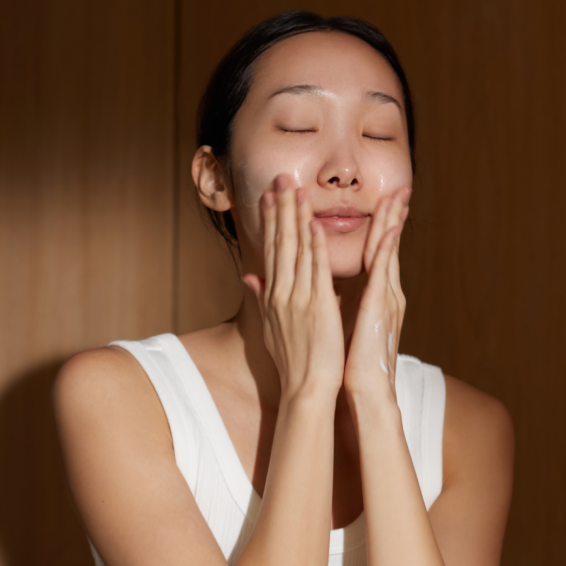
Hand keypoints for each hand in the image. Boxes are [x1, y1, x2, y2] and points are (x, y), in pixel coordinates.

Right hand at [242, 176, 343, 405]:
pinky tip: (313, 224)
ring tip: (296, 188)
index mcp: (273, 296)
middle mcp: (282, 293)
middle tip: (280, 176)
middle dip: (280, 208)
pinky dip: (314, 246)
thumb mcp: (271, 328)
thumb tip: (248, 277)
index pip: (271, 250)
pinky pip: (315, 270)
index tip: (270, 194)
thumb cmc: (293, 362)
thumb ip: (261, 298)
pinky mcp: (317, 307)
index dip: (271, 220)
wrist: (306, 388)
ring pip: (296, 250)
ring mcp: (298, 299)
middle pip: (279, 243)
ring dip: (296, 217)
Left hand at [344, 186, 410, 407]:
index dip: (381, 228)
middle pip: (387, 246)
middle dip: (393, 217)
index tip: (384, 205)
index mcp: (378, 297)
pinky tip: (390, 229)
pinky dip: (387, 250)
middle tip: (401, 189)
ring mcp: (387, 299)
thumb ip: (338, 303)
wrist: (367, 390)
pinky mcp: (381, 307)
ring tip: (397, 196)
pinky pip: (383, 273)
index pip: (377, 254)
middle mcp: (386, 294)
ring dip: (392, 223)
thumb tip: (329, 292)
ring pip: (388, 252)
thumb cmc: (354, 363)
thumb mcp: (345, 325)